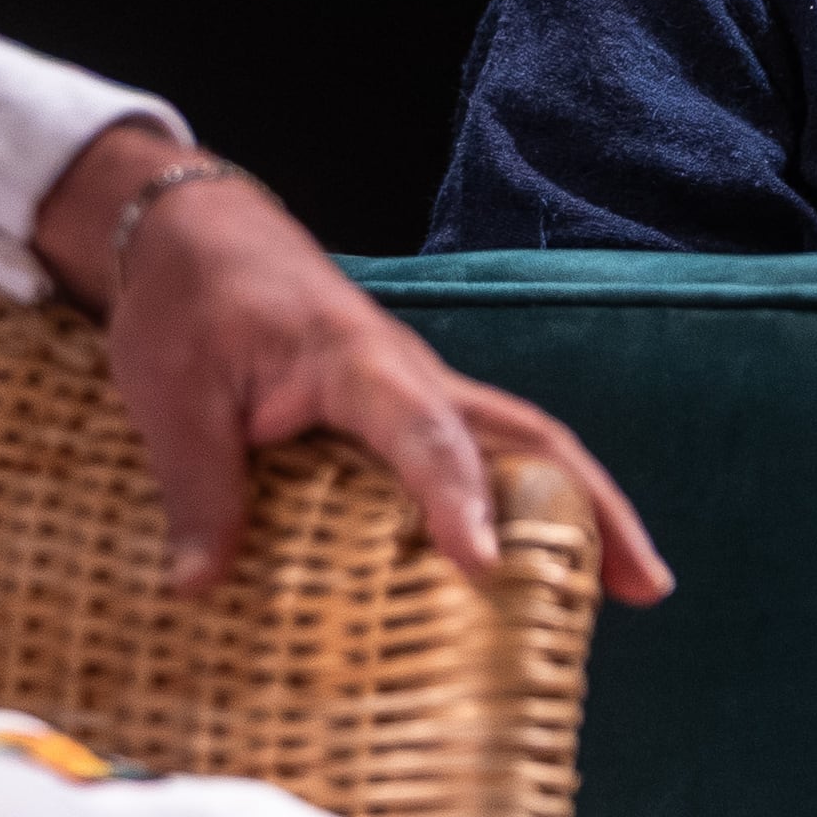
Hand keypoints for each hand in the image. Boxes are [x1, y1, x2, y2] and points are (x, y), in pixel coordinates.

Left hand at [40, 127, 672, 607]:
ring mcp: (416, 389)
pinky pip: (481, 454)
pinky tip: (530, 563)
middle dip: (592, 507)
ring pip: (520, 442)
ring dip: (579, 506)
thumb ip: (197, 490)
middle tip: (645, 586)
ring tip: (628, 588)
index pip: (424, 434)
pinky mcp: (402, 407)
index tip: (484, 565)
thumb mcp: (171, 397)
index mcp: (356, 363)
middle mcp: (410, 374)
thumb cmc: (189, 298)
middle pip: (526, 435)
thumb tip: (196, 587)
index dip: (458, 500)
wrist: (191, 228)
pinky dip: (523, 502)